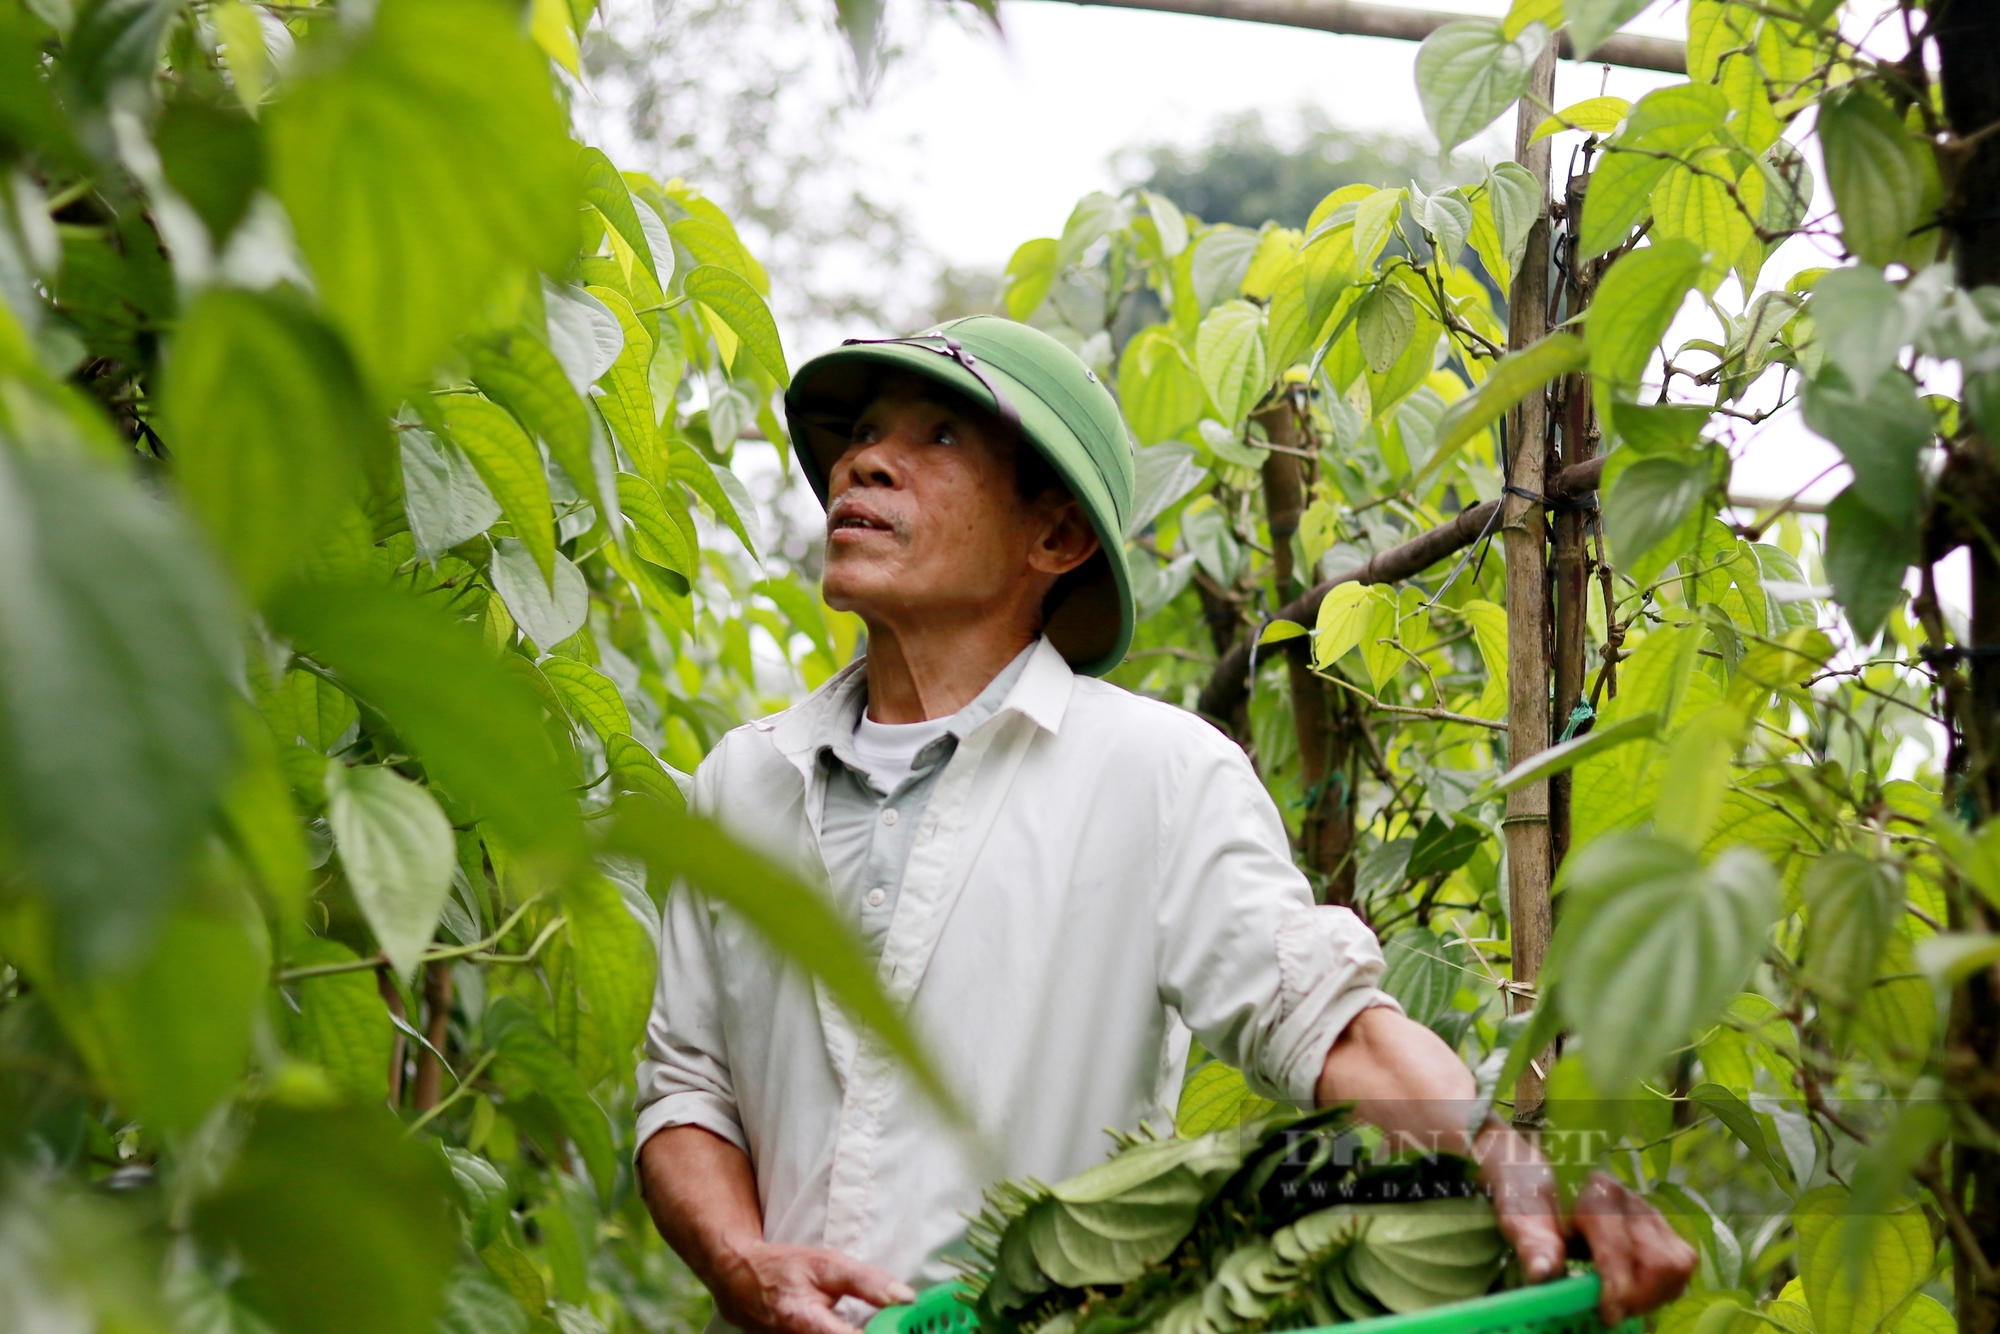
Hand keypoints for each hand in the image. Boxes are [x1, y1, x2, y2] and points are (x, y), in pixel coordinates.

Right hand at [710, 1241, 916, 1333]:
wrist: (738, 1282)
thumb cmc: (784, 1269)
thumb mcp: (826, 1265)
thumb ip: (866, 1283)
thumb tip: (906, 1299)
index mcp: (805, 1325)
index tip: (904, 1331)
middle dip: (876, 1333)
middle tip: (899, 1327)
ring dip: (862, 1333)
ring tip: (879, 1326)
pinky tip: (856, 1327)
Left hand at [1472, 1124, 1695, 1323]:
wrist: (1536, 1173)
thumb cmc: (1527, 1198)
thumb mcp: (1519, 1219)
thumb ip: (1533, 1245)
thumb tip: (1543, 1275)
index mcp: (1595, 1194)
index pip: (1620, 1249)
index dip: (1617, 1289)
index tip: (1607, 1316)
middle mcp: (1630, 1200)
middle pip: (1660, 1262)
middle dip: (1638, 1297)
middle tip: (1609, 1311)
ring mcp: (1650, 1213)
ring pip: (1678, 1265)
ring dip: (1654, 1295)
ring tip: (1620, 1302)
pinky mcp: (1660, 1227)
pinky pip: (1680, 1264)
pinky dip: (1662, 1287)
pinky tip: (1632, 1291)